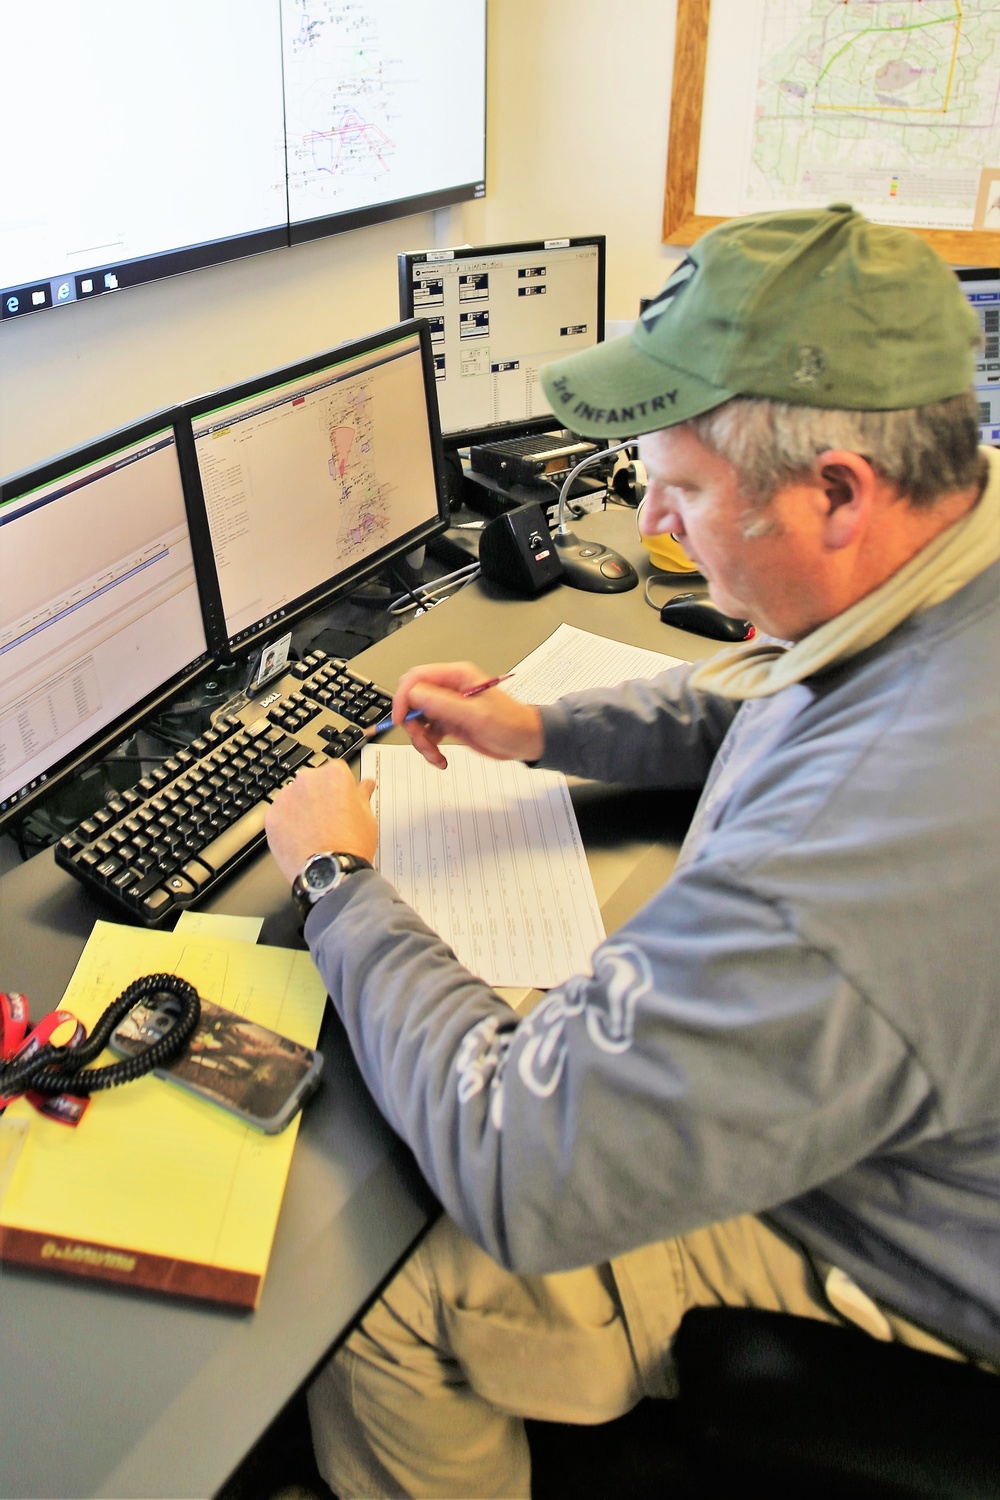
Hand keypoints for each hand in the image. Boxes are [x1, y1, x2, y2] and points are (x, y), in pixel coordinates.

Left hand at [265, 760, 376, 882]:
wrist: (329, 872)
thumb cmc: (351, 845)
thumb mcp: (367, 816)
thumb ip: (362, 795)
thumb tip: (364, 785)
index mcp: (334, 774)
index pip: (335, 771)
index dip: (339, 788)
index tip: (340, 800)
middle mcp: (307, 780)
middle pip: (312, 782)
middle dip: (317, 796)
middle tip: (328, 819)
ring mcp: (286, 797)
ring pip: (293, 798)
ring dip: (300, 809)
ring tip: (312, 832)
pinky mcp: (271, 816)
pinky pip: (279, 815)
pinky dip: (286, 824)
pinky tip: (300, 838)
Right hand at [392, 661, 543, 769]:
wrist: (526, 741)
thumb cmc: (511, 723)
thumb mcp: (476, 714)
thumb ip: (443, 703)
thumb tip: (414, 695)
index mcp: (456, 676)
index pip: (416, 678)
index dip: (404, 698)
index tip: (402, 719)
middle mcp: (449, 689)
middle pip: (413, 700)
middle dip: (413, 724)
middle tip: (423, 741)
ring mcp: (449, 707)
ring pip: (418, 720)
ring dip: (421, 740)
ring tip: (435, 754)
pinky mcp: (450, 723)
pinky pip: (428, 734)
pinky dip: (429, 748)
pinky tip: (440, 757)